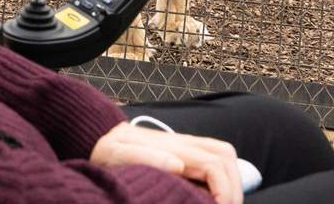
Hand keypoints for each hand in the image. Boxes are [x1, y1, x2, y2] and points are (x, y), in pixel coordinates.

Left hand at [90, 122, 243, 203]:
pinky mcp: (185, 152)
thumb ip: (147, 156)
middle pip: (226, 158)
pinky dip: (221, 178)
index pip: (215, 164)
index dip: (224, 190)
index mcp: (174, 145)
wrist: (99, 137)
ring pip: (224, 156)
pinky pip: (213, 160)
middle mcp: (185, 143)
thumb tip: (178, 165)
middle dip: (234, 188)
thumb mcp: (118, 153)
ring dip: (231, 182)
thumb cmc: (108, 150)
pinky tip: (213, 196)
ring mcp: (187, 146)